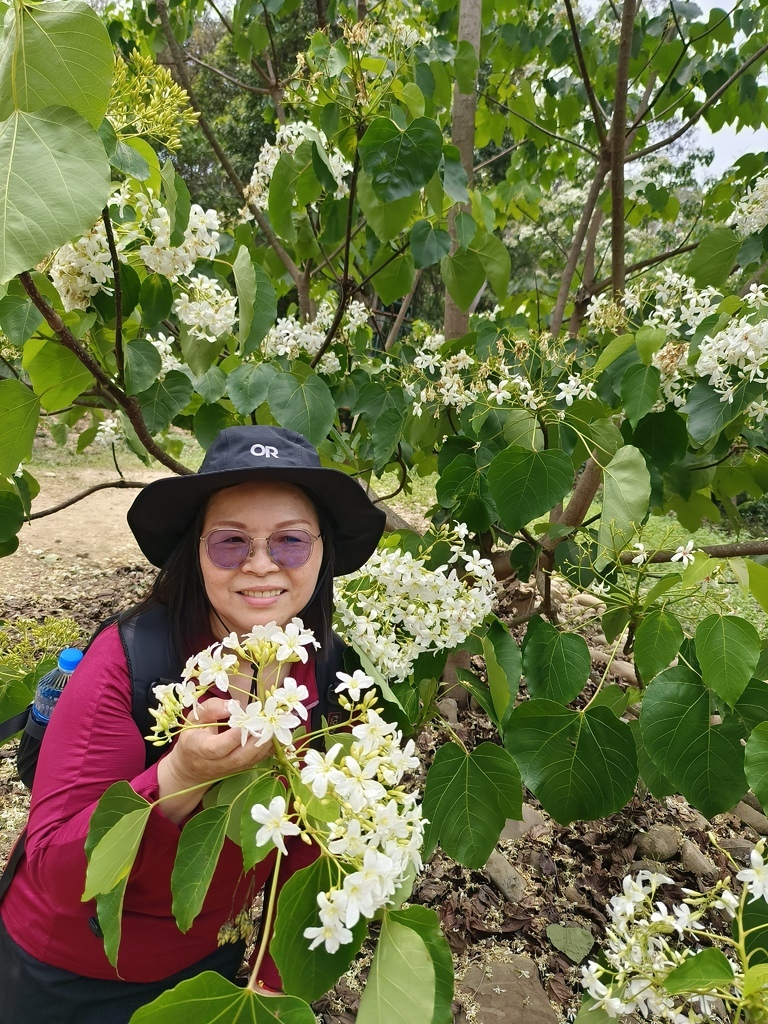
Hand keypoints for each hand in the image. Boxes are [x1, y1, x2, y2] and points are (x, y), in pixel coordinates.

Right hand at [157, 697, 272, 821]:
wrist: (191, 768)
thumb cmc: (193, 737)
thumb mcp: (194, 719)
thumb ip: (211, 709)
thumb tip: (234, 704)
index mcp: (200, 749)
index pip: (217, 748)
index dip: (232, 737)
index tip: (245, 722)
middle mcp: (217, 763)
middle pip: (239, 756)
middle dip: (256, 739)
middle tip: (268, 720)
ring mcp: (232, 768)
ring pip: (252, 759)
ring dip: (267, 742)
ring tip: (277, 724)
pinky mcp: (243, 768)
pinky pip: (259, 759)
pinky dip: (271, 747)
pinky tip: (279, 732)